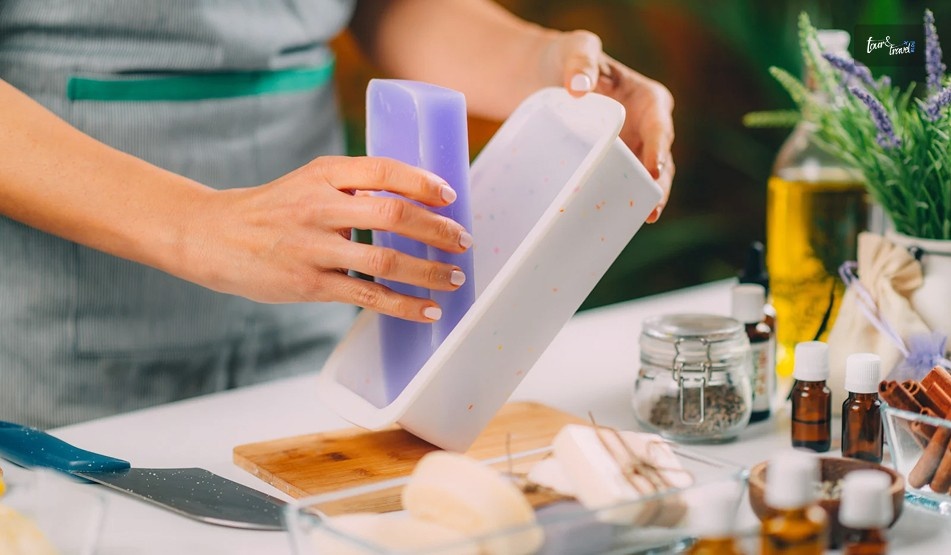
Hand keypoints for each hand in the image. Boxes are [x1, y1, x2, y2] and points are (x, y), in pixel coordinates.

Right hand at [183, 156, 471, 321]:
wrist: (213, 236)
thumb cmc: (271, 210)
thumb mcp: (307, 182)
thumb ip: (352, 186)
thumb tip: (413, 200)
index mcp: (324, 174)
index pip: (384, 169)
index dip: (423, 181)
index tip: (450, 196)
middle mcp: (320, 205)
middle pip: (394, 213)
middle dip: (437, 230)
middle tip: (463, 240)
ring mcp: (314, 246)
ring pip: (386, 258)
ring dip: (429, 270)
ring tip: (454, 277)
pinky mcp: (310, 284)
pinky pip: (368, 295)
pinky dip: (403, 304)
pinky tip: (427, 310)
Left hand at [543, 31, 674, 221]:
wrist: (549, 78)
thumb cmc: (569, 60)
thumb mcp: (576, 51)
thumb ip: (581, 63)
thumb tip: (578, 89)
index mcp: (648, 99)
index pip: (659, 127)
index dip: (659, 150)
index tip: (655, 170)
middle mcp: (647, 126)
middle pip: (661, 159)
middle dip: (659, 184)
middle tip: (652, 209)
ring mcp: (633, 147)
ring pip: (647, 178)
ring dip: (647, 199)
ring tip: (642, 219)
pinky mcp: (616, 162)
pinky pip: (624, 182)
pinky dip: (623, 199)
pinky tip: (616, 220)